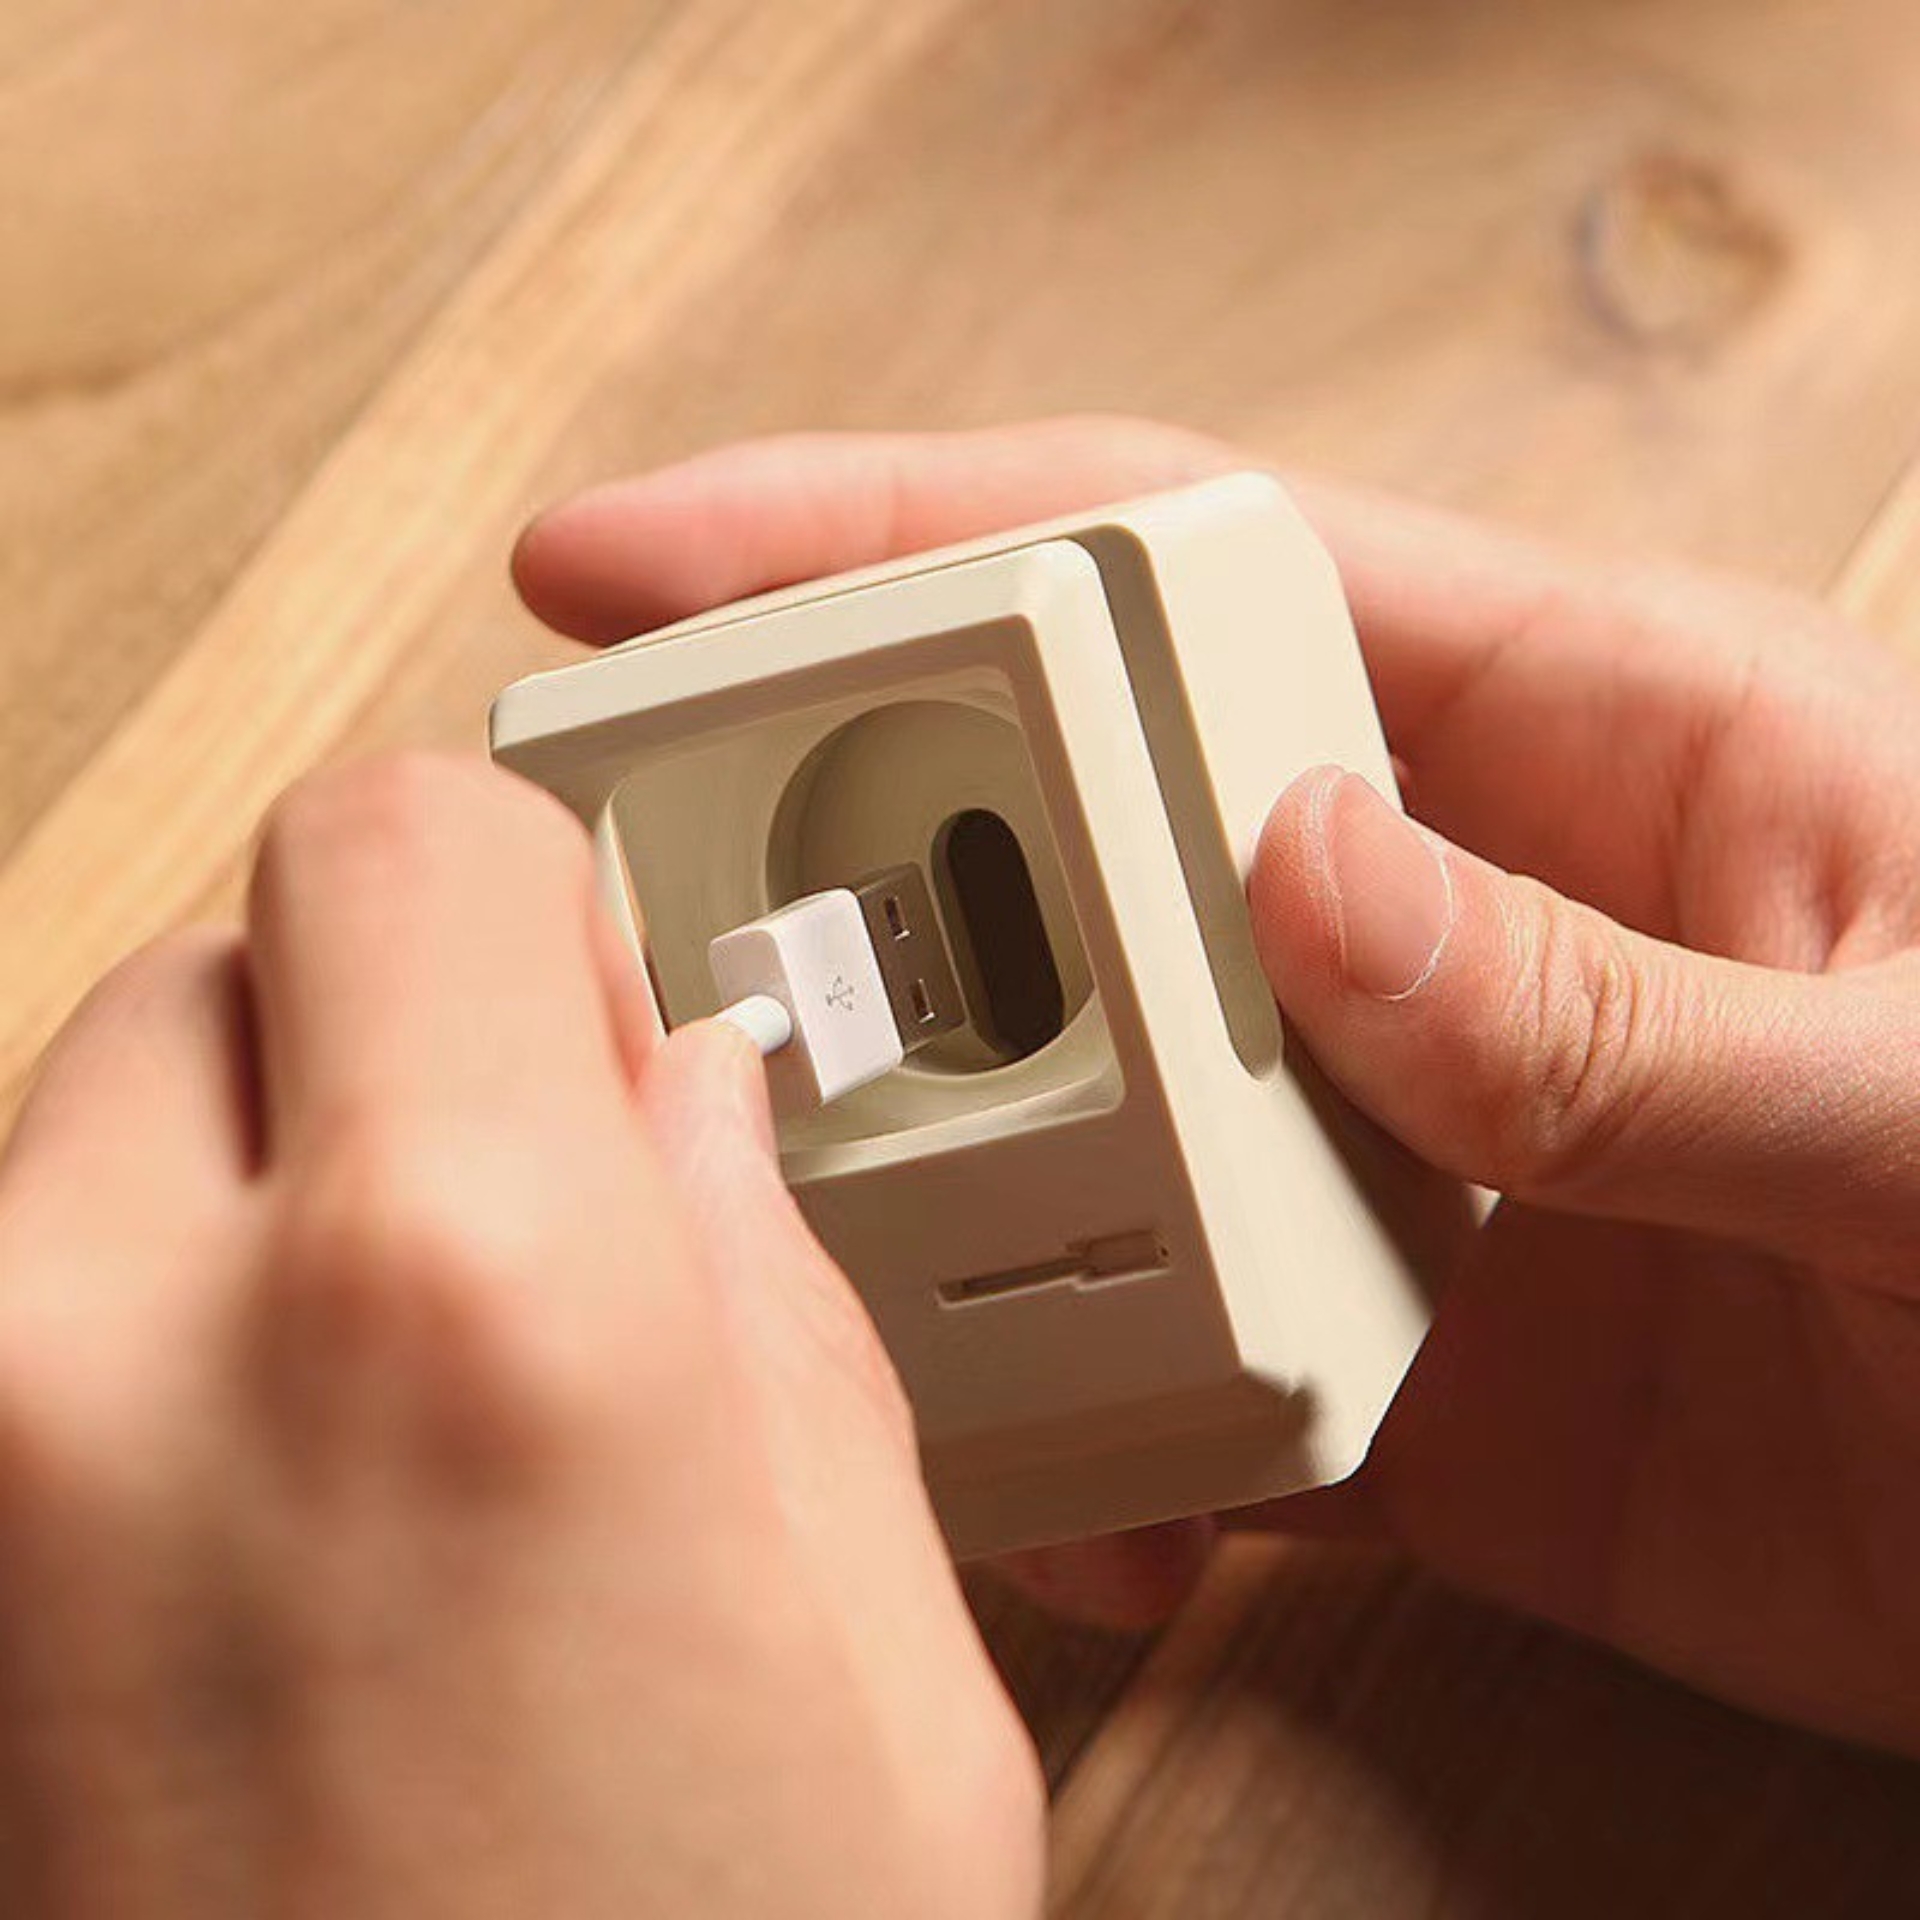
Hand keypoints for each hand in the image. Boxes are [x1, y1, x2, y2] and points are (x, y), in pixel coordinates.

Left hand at [0, 755, 1040, 1915]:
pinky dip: (136, 1329)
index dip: (526, 884)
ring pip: (86, 1123)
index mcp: (467, 1307)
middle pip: (225, 953)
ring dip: (249, 1176)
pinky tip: (276, 1512)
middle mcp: (119, 1352)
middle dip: (388, 1032)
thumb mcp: (874, 1635)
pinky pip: (17, 1310)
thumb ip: (762, 1289)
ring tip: (401, 1391)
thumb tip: (689, 1099)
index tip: (594, 991)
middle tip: (529, 1196)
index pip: (406, 830)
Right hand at [515, 418, 1919, 1756]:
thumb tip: (1305, 876)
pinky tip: (1072, 1502)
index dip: (902, 533)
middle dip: (854, 863)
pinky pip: (1175, 1365)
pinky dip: (1088, 1435)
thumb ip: (1625, 996)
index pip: (1181, 569)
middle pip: (1076, 831)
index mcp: (1585, 748)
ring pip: (1082, 1110)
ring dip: (942, 1179)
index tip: (657, 558)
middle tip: (665, 939)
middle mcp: (1448, 928)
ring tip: (823, 1253)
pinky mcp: (1410, 1371)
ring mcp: (1407, 1152)